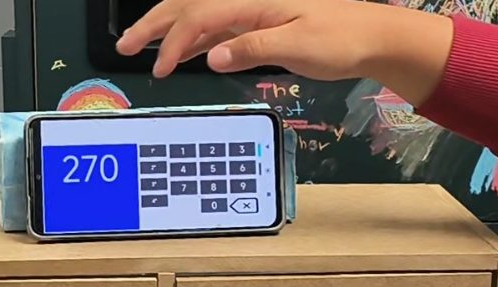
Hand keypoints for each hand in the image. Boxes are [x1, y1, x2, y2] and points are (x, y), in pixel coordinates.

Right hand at [115, 0, 453, 105]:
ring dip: (168, 30)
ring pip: (197, 14)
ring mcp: (251, 9)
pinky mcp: (257, 21)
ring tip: (138, 48)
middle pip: (188, 5)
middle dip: (153, 24)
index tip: (159, 69)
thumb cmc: (341, 39)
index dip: (175, 41)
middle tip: (124, 46)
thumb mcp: (300, 46)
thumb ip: (252, 48)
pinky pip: (216, 26)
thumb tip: (209, 57)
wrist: (373, 35)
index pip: (200, 17)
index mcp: (253, 0)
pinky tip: (181, 53)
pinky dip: (194, 38)